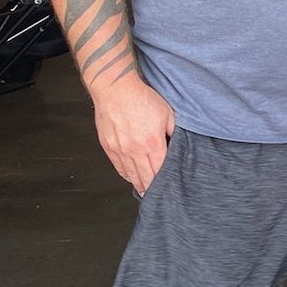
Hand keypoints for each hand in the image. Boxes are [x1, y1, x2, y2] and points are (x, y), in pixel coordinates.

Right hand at [93, 77, 175, 193]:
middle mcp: (135, 150)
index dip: (165, 182)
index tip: (169, 189)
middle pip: (146, 177)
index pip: (161, 170)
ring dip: (139, 184)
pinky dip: (126, 175)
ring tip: (145, 191)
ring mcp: (120, 149)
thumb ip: (174, 133)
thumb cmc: (143, 98)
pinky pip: (118, 167)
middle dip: (153, 188)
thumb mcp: (168, 114)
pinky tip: (132, 178)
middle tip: (158, 197)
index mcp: (152, 143)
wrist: (115, 89)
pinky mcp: (108, 146)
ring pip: (131, 175)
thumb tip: (178, 146)